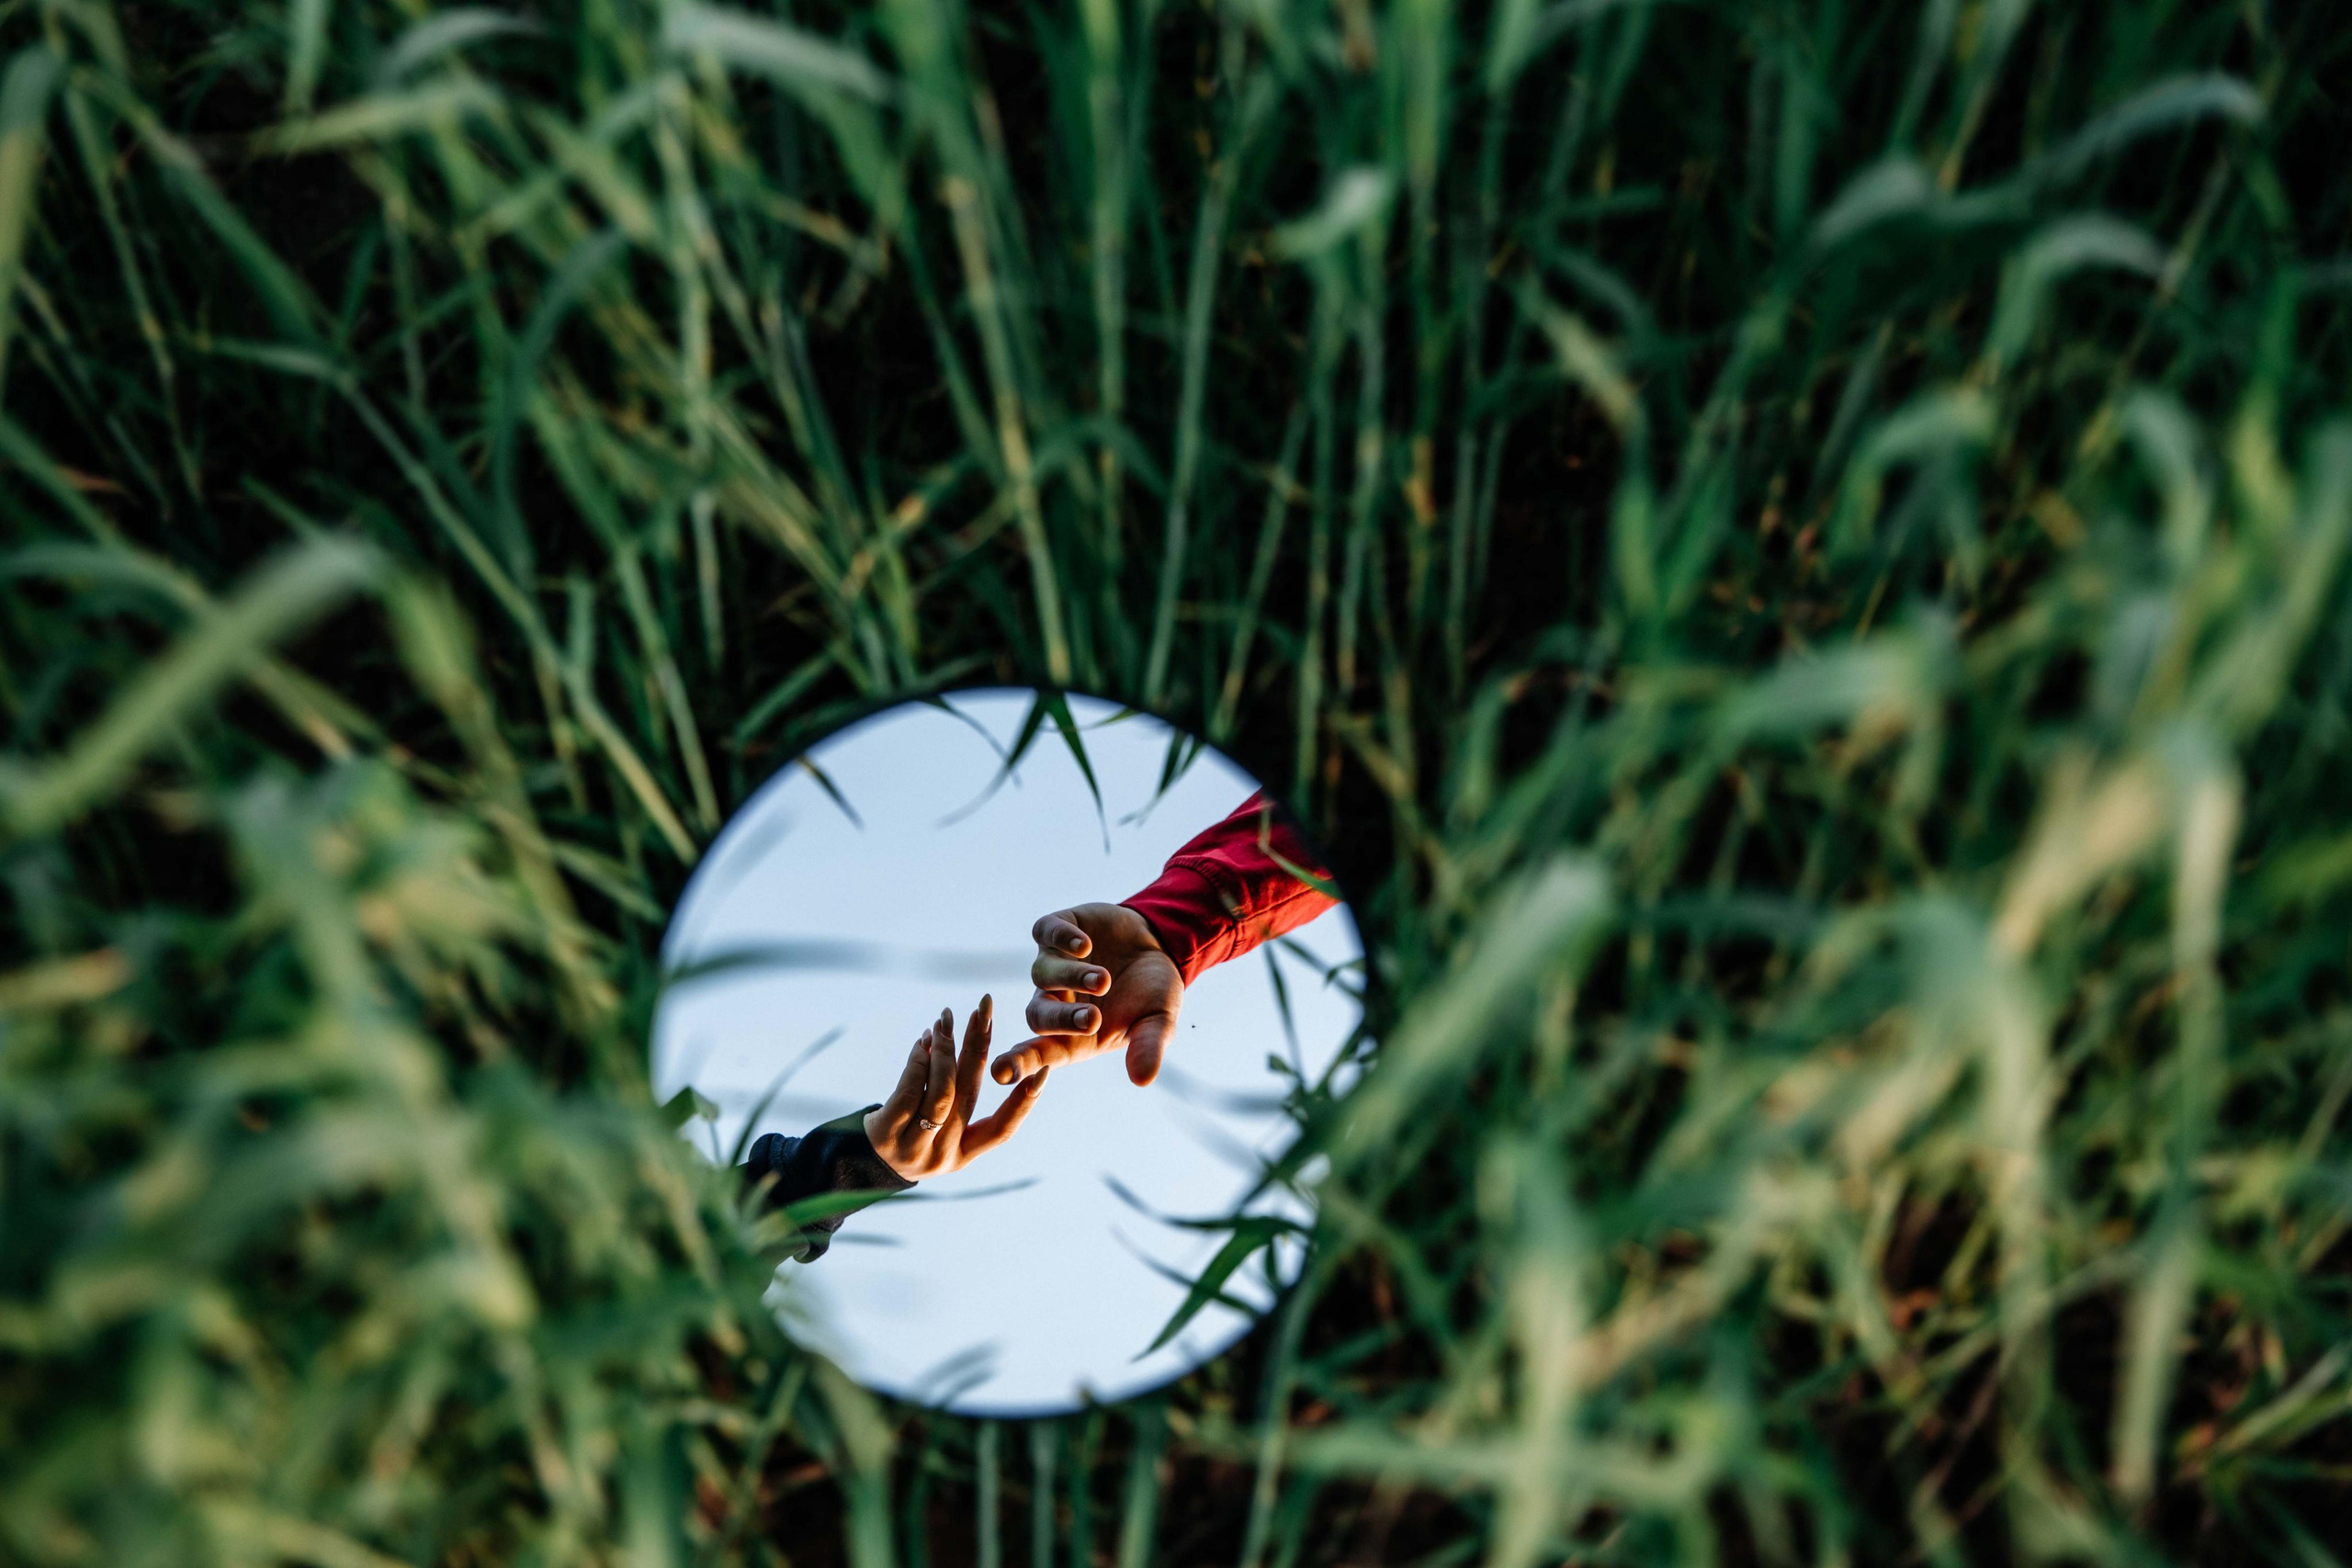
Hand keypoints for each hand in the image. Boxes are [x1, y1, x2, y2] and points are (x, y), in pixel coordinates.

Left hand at [865, 996, 1047, 1179]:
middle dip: (979, 1046)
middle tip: (984, 1008)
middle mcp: (943, 1155)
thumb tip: (964, 1041)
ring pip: (941, 1094)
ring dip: (947, 1050)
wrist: (857, 1165)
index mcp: (963, 1154)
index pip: (1001, 1130)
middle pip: (969, 1096)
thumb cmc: (906, 1136)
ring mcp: (914, 1148)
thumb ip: (954, 1097)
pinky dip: (919, 1062)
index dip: (1023, 1102)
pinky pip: (909, 1092)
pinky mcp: (886, 1135)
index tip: (1042, 1070)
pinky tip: (924, 1041)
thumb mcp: (937, 1129)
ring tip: (947, 1019)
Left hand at [991, 903, 1182, 1087]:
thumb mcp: (1158, 1023)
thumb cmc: (1153, 994)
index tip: (1002, 1073)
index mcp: (1073, 1035)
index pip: (1038, 1054)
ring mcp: (1054, 963)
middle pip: (1038, 1015)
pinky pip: (1046, 932)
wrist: (1160, 946)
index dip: (1018, 1063)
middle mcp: (1055, 1001)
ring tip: (1103, 979)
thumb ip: (1148, 1048)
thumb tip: (1143, 1081)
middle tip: (1093, 1019)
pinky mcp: (1058, 929)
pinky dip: (1061, 938)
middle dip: (1062, 1018)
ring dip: (1071, 977)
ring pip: (1043, 973)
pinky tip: (1084, 945)